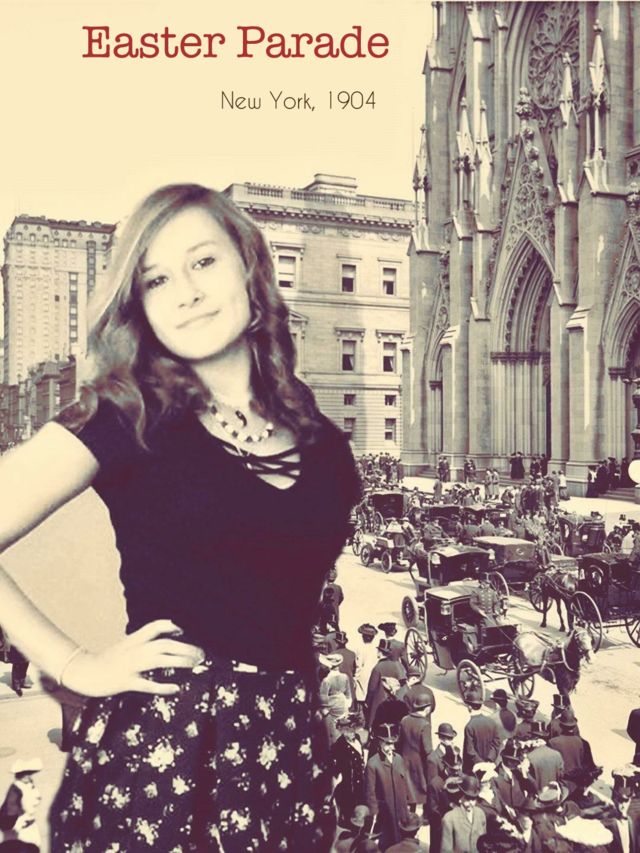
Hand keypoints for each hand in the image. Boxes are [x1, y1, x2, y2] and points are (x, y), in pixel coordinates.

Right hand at [60, 620, 204, 696]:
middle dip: (185, 647)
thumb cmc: (106, 660)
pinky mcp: (126, 682)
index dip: (171, 625)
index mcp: (133, 640)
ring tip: (195, 664)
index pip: (155, 626)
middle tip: (201, 654)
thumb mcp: (124, 646)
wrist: (83, 672)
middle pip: (164, 644)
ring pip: (159, 659)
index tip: (184, 629)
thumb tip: (160, 644)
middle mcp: (134, 650)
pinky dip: (162, 686)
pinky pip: (147, 684)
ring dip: (179, 661)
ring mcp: (130, 665)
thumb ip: (140, 643)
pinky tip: (175, 688)